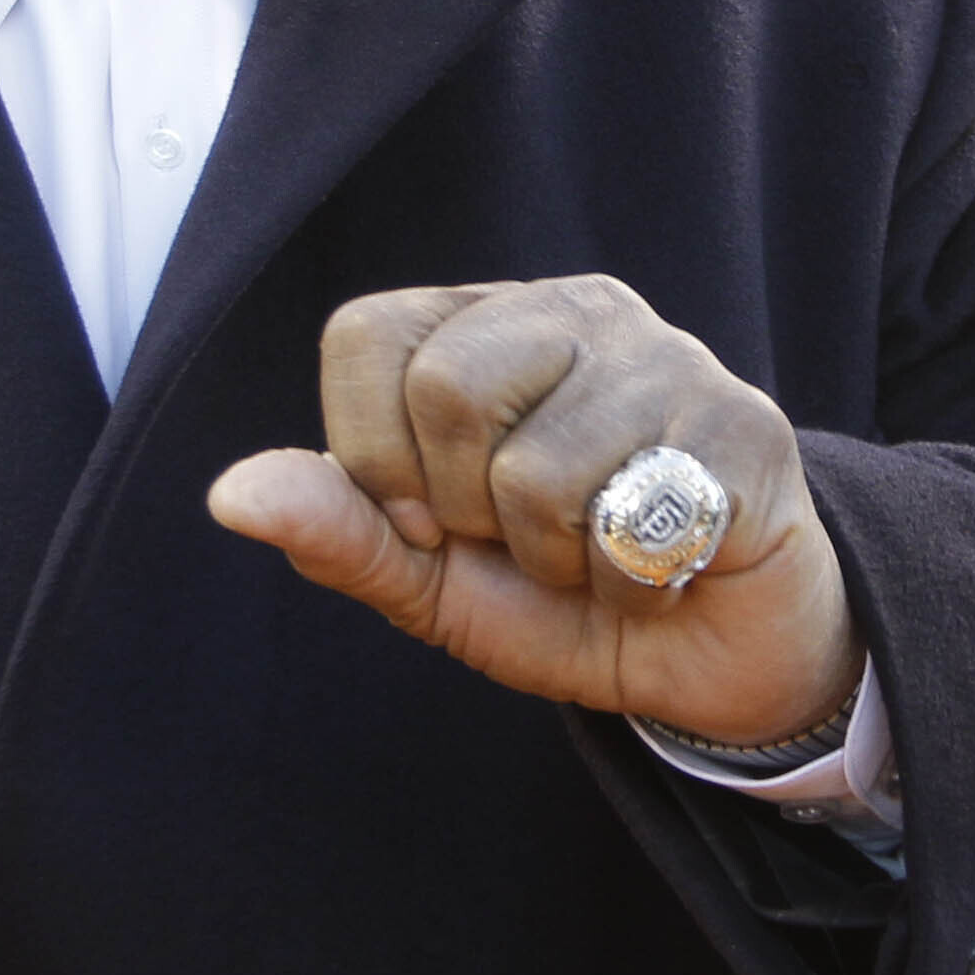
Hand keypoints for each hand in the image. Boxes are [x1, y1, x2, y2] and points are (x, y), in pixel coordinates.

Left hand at [207, 275, 858, 749]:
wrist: (714, 662)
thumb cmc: (565, 599)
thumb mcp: (431, 581)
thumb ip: (340, 530)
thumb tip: (230, 494)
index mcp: (486, 324)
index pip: (366, 337)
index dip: (375, 459)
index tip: (434, 520)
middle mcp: (579, 312)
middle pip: (449, 389)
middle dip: (471, 514)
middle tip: (530, 541)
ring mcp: (671, 360)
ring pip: (540, 473)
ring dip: (560, 564)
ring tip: (601, 556)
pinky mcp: (745, 427)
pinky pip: (634, 527)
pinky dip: (632, 591)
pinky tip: (664, 572)